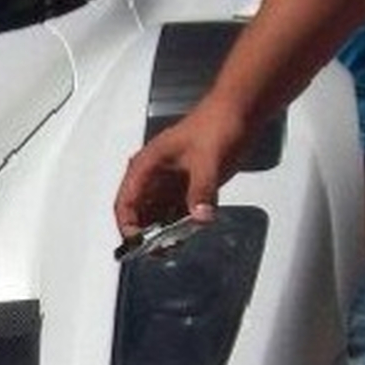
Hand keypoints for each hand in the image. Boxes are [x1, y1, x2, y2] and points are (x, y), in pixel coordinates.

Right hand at [113, 100, 249, 240]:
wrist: (238, 113)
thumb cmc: (215, 124)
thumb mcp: (206, 159)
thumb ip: (202, 189)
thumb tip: (200, 215)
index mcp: (147, 165)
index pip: (125, 202)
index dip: (128, 225)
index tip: (139, 243)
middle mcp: (154, 177)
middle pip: (139, 214)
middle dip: (147, 234)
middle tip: (160, 251)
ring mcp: (170, 183)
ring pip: (157, 216)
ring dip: (163, 233)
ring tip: (174, 247)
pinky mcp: (187, 188)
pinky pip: (177, 213)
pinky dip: (180, 226)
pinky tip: (188, 234)